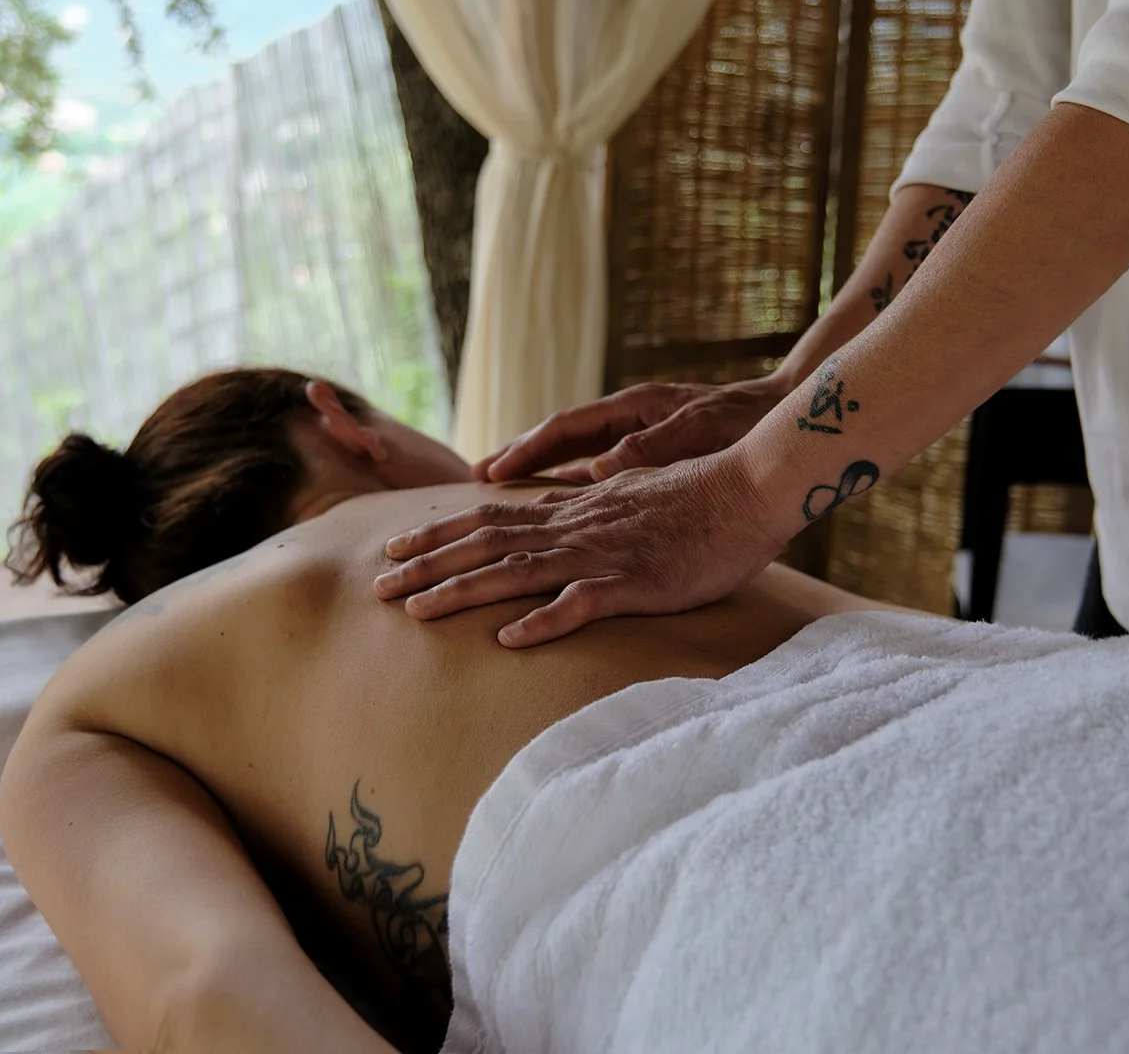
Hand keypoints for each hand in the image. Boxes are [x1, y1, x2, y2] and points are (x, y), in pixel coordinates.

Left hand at [373, 452, 793, 645]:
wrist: (751, 487)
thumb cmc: (701, 495)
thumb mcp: (635, 493)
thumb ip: (596, 504)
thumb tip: (569, 507)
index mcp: (575, 509)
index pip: (491, 519)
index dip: (441, 533)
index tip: (398, 546)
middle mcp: (576, 528)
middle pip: (486, 544)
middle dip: (428, 564)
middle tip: (378, 585)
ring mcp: (604, 555)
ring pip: (517, 573)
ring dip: (462, 591)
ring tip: (414, 610)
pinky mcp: (637, 583)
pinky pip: (582, 605)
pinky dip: (543, 621)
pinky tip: (507, 640)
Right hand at [474, 375, 789, 482]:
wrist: (786, 421)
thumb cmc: (747, 422)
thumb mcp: (700, 431)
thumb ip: (650, 449)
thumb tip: (596, 470)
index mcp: (634, 409)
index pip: (565, 428)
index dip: (524, 449)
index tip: (489, 470)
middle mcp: (629, 423)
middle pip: (559, 443)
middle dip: (516, 461)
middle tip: (476, 480)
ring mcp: (639, 442)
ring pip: (575, 463)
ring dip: (538, 481)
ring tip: (497, 503)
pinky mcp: (655, 466)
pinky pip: (601, 480)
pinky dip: (573, 495)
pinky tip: (554, 520)